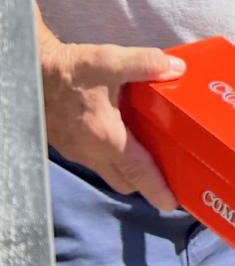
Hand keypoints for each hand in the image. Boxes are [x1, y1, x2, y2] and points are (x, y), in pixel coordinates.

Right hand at [40, 41, 185, 209]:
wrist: (28, 72)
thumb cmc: (68, 71)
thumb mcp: (111, 61)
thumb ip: (147, 64)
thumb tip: (176, 69)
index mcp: (106, 138)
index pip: (137, 172)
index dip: (156, 189)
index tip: (171, 204)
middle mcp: (90, 151)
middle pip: (124, 179)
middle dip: (146, 182)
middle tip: (170, 173)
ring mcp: (76, 149)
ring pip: (108, 170)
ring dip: (129, 167)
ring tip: (153, 152)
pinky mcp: (67, 142)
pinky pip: (95, 157)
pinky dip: (113, 153)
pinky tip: (125, 132)